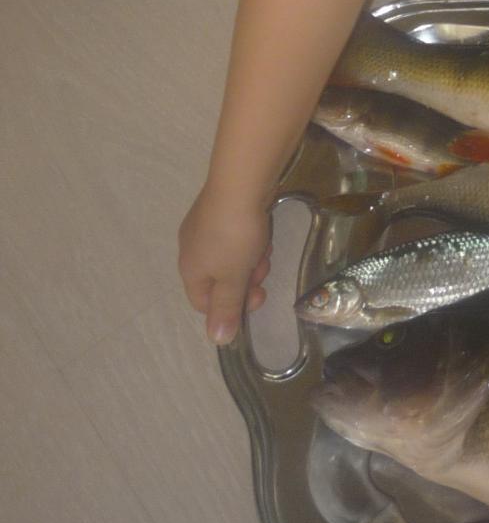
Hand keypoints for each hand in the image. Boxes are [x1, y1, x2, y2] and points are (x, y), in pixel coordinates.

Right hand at [178, 186, 271, 344]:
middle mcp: (191, 249)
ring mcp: (203, 226)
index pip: (204, 303)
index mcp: (189, 269)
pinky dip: (250, 237)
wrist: (240, 182)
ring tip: (264, 246)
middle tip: (264, 269)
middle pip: (220, 278)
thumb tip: (217, 340)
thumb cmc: (235, 235)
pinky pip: (234, 234)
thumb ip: (226, 308)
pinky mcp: (219, 209)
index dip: (231, 307)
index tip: (257, 296)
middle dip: (245, 278)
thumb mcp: (232, 277)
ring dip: (251, 257)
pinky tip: (261, 227)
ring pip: (230, 256)